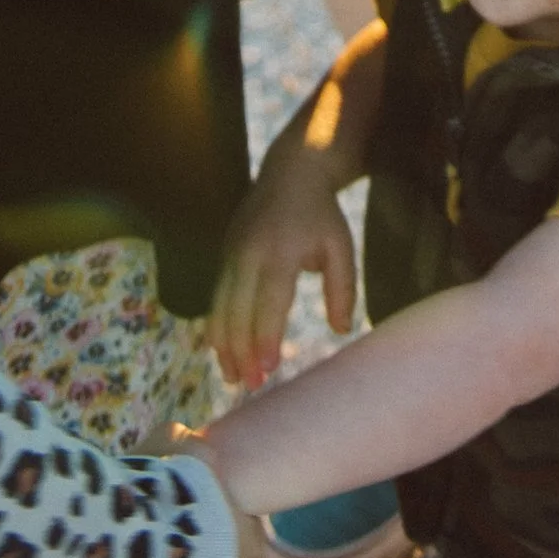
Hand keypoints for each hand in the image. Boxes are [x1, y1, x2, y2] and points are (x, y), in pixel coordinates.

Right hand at [210, 143, 356, 389]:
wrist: (291, 172)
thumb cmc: (322, 215)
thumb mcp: (340, 247)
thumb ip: (343, 289)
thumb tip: (341, 331)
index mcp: (281, 251)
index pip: (269, 302)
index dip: (266, 337)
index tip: (267, 368)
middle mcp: (249, 253)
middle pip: (237, 311)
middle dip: (242, 352)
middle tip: (252, 386)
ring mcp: (232, 252)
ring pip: (219, 307)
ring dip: (223, 346)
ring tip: (233, 378)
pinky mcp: (223, 254)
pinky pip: (215, 298)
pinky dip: (217, 327)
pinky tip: (222, 352)